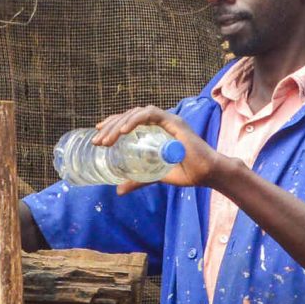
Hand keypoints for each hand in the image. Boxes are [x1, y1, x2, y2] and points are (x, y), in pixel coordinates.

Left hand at [88, 106, 232, 194]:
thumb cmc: (187, 172)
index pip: (129, 120)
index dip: (112, 125)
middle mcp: (161, 121)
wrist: (207, 174)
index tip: (98, 134)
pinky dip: (135, 120)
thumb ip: (139, 179)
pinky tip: (123, 131)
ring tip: (106, 140)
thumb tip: (118, 190)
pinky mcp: (174, 122)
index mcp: (156, 129)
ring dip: (118, 124)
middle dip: (110, 126)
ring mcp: (168, 120)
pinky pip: (150, 115)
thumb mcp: (156, 175)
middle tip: (97, 142)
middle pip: (129, 115)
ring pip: (137, 113)